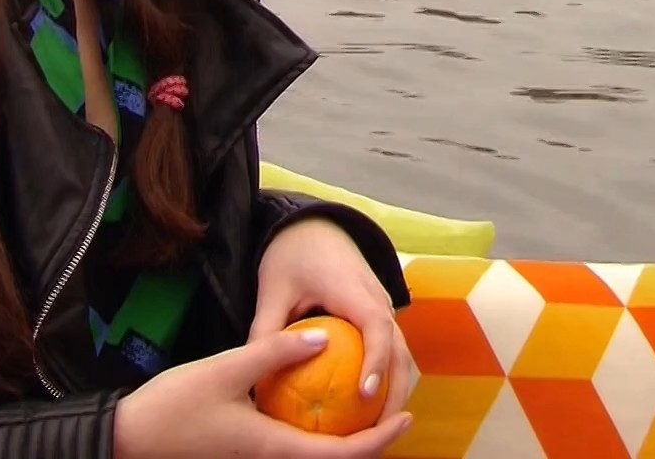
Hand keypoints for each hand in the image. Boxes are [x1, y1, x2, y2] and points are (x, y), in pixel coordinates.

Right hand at [111, 326, 413, 458]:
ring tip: (368, 405)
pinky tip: (320, 400)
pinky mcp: (246, 450)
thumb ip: (276, 352)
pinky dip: (317, 430)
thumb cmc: (174, 405)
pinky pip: (294, 444)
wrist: (128, 437)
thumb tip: (323, 337)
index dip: (379, 441)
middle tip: (396, 409)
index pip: (341, 455)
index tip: (406, 419)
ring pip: (315, 455)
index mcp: (273, 448)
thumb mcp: (227, 367)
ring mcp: (258, 458)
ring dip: (346, 439)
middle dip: (371, 442)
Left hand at [251, 217, 412, 425]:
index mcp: (353, 289)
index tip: (365, 394)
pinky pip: (391, 347)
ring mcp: (383, 305)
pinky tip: (370, 405)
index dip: (375, 360)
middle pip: (399, 347)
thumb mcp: (272, 289)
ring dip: (396, 387)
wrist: (315, 226)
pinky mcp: (380, 313)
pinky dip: (388, 375)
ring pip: (401, 351)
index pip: (375, 326)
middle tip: (380, 429)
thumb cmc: (291, 255)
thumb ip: (265, 331)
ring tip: (380, 426)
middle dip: (395, 390)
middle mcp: (377, 297)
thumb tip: (253, 381)